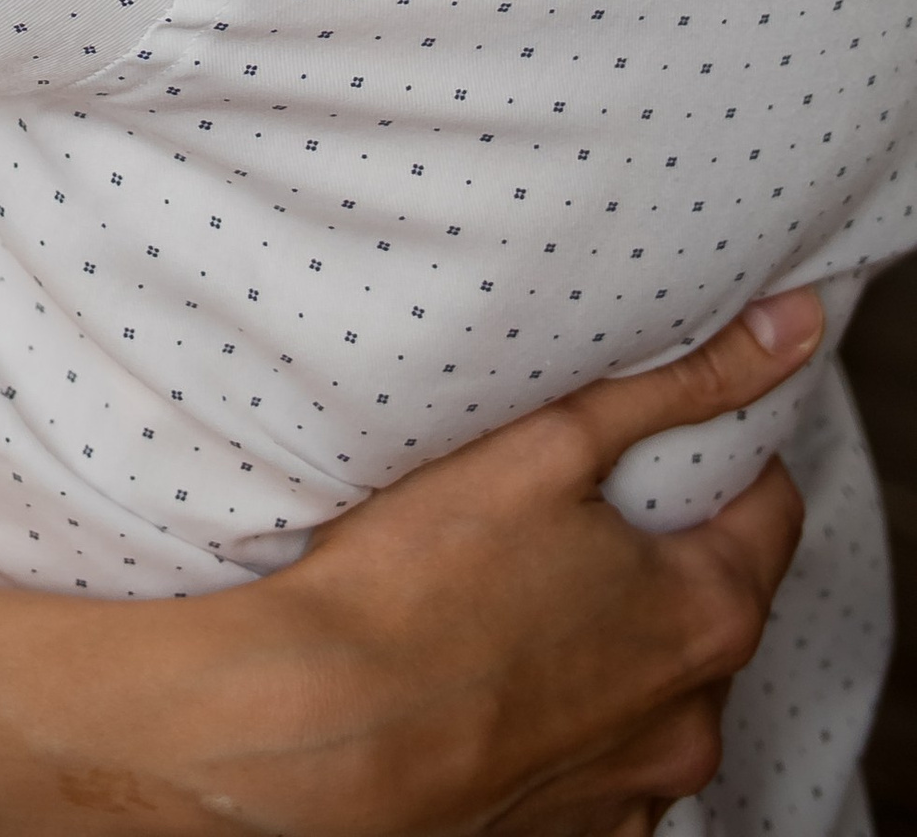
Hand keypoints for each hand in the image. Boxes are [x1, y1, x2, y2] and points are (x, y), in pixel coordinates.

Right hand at [164, 284, 821, 836]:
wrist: (324, 723)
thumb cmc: (424, 579)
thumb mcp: (553, 447)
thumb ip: (682, 385)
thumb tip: (792, 329)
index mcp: (707, 614)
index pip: (770, 510)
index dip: (722, 458)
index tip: (660, 439)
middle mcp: (694, 718)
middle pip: (713, 603)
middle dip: (660, 552)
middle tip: (571, 509)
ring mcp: (640, 788)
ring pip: (661, 687)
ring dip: (619, 641)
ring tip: (522, 594)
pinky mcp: (584, 831)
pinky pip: (610, 757)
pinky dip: (578, 713)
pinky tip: (504, 673)